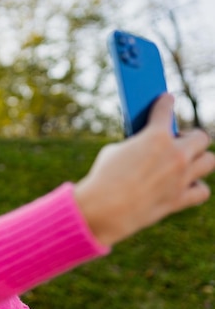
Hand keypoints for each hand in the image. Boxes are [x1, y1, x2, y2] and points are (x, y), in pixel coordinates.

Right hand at [75, 93, 214, 246]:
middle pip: (200, 137)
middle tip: (177, 141)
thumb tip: (144, 150)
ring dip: (198, 159)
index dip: (166, 103)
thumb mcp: (114, 151)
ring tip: (184, 162)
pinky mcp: (179, 199)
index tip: (167, 99)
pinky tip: (183, 186)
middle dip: (189, 137)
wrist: (105, 208)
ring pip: (209, 161)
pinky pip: (202, 191)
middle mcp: (176, 154)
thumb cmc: (104, 177)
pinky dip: (195, 187)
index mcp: (156, 136)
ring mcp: (181, 178)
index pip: (166, 110)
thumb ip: (135, 146)